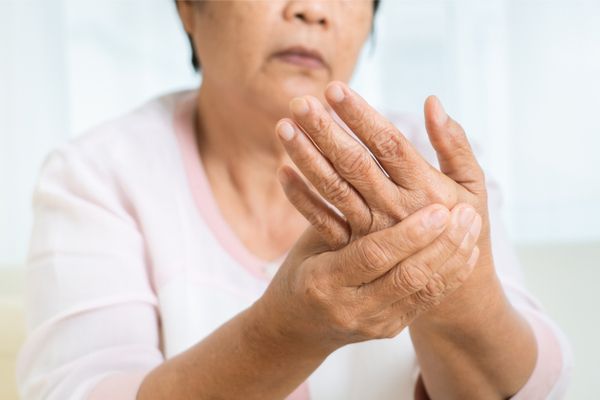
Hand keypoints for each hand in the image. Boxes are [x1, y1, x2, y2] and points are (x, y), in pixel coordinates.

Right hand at [255, 201, 480, 355]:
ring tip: (473, 226)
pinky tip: (467, 251)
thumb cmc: (298, 274)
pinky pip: (426, 301)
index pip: (374, 256)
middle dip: (443, 243)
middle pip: (408, 276)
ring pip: (424, 291)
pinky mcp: (390, 329)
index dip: (408, 234)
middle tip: (467, 213)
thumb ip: (339, 219)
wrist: (295, 329)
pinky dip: (450, 275)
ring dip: (453, 257)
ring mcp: (374, 324)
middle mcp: (351, 308)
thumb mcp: (308, 244)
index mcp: (323, 282)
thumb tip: (369, 173)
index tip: (438, 209)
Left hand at [275, 81, 496, 324]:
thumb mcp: (472, 186)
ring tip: (283, 127)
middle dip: (326, 130)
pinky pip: (324, 223)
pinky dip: (301, 199)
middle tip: (298, 101)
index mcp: (425, 188)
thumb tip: (432, 101)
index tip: (334, 89)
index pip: (388, 144)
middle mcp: (395, 208)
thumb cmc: (463, 225)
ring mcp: (372, 231)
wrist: (452, 289)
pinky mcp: (356, 249)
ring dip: (307, 158)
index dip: (360, 117)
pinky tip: (282, 172)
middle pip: (355, 164)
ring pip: (334, 189)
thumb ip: (454, 144)